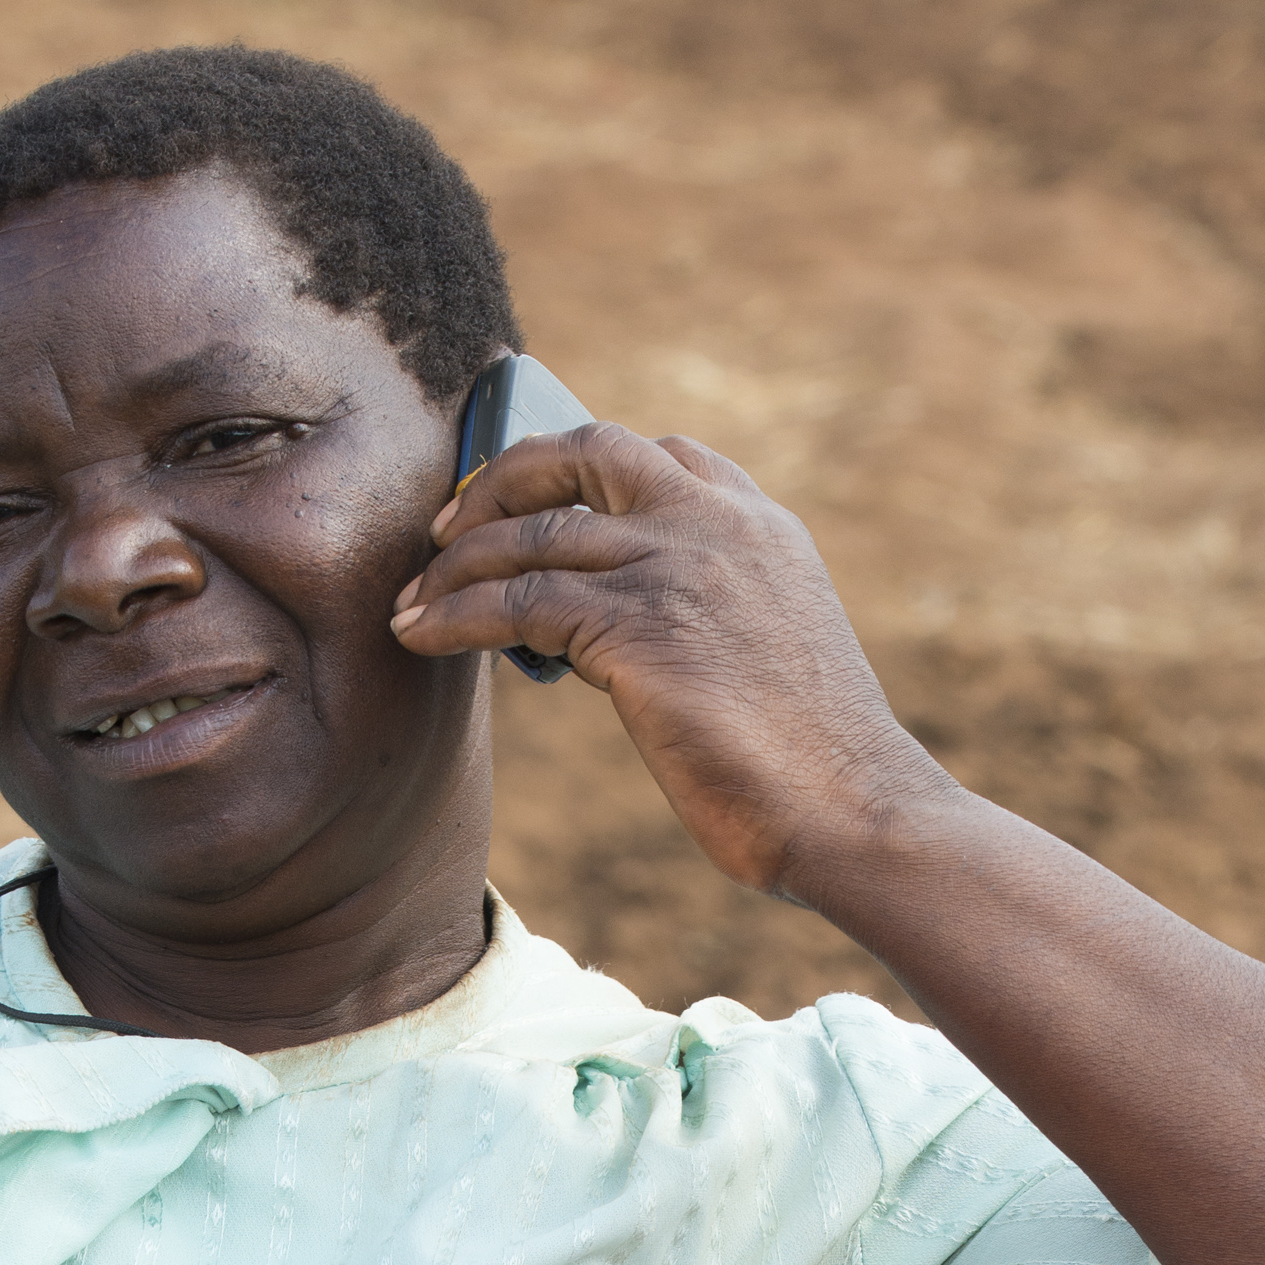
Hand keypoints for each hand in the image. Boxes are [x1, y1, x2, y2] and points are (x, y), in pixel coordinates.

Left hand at [389, 422, 949, 903]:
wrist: (857, 811)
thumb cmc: (815, 767)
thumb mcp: (768, 653)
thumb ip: (710, 614)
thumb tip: (615, 638)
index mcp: (759, 526)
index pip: (658, 452)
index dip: (575, 462)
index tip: (525, 496)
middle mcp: (716, 525)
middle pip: (584, 452)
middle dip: (502, 478)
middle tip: (445, 526)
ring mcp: (677, 568)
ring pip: (533, 532)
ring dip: (454, 563)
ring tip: (408, 600)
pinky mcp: (639, 629)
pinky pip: (515, 602)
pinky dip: (454, 616)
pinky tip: (420, 636)